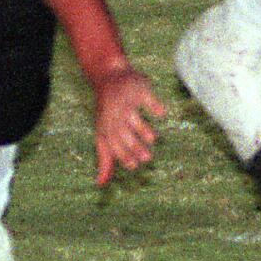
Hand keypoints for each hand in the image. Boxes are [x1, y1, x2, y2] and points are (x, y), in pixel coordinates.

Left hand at [91, 66, 166, 185]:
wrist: (107, 76)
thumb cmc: (107, 112)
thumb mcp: (102, 134)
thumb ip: (105, 158)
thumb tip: (100, 184)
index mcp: (105, 127)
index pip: (113, 146)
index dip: (123, 157)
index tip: (135, 166)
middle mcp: (114, 115)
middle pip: (123, 134)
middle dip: (134, 147)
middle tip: (148, 158)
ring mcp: (125, 101)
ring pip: (133, 118)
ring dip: (143, 129)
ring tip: (152, 139)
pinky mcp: (137, 88)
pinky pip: (146, 98)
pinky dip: (154, 106)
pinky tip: (160, 113)